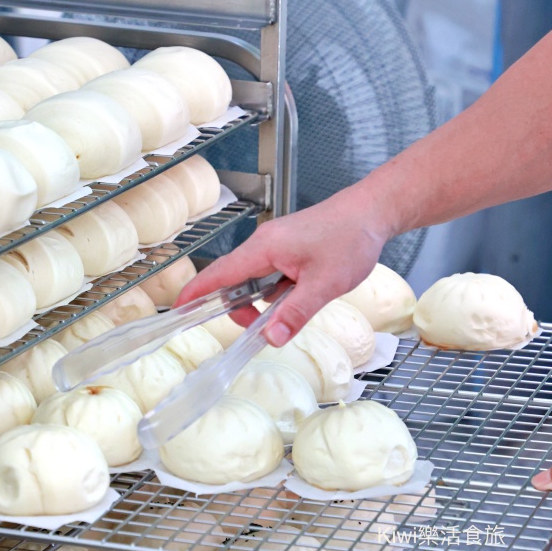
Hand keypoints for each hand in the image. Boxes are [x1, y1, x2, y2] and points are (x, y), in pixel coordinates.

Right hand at [175, 184, 394, 345]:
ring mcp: (276, 245)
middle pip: (232, 280)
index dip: (196, 293)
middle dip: (238, 308)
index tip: (178, 310)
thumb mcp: (324, 284)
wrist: (372, 212)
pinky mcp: (288, 248)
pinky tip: (296, 297)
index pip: (218, 273)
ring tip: (285, 313)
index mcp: (264, 248)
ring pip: (253, 279)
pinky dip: (274, 292)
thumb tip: (270, 338)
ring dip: (260, 301)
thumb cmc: (350, 238)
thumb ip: (295, 313)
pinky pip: (269, 274)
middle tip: (260, 329)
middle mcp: (264, 243)